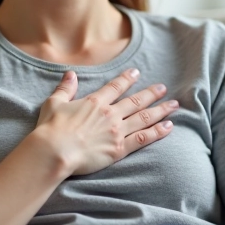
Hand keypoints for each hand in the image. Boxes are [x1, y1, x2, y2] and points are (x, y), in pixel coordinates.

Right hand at [32, 68, 177, 175]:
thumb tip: (70, 74)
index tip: (137, 73)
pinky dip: (157, 132)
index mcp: (95, 102)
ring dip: (160, 110)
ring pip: (144, 117)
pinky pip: (143, 138)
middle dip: (151, 93)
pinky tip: (169, 127)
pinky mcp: (120, 148)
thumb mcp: (54, 103)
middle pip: (136, 101)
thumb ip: (65, 88)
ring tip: (174, 105)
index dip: (127, 79)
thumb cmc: (51, 129)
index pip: (116, 87)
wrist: (54, 151)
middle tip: (163, 88)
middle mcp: (110, 114)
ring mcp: (117, 131)